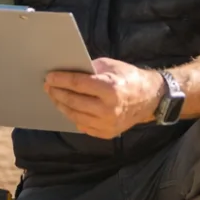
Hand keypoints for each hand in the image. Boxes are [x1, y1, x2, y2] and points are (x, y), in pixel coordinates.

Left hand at [44, 58, 163, 139]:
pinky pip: (83, 126)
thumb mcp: (110, 66)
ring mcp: (107, 124)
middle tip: (48, 86)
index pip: (78, 84)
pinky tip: (68, 108)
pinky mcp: (107, 133)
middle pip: (74, 102)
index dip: (61, 80)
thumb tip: (67, 71)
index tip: (49, 77)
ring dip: (62, 106)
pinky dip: (73, 116)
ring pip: (75, 116)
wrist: (150, 99)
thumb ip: (89, 69)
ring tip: (55, 97)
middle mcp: (108, 109)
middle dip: (57, 93)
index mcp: (110, 89)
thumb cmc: (129, 78)